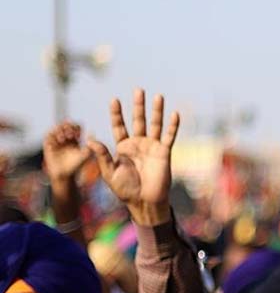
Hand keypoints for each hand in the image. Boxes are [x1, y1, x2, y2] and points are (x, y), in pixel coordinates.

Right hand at [43, 122, 90, 181]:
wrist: (65, 174)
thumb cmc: (77, 165)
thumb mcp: (86, 154)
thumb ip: (90, 145)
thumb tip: (92, 133)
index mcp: (74, 139)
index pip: (75, 127)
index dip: (76, 127)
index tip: (78, 135)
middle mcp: (65, 138)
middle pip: (65, 125)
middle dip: (68, 126)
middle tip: (71, 134)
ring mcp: (56, 141)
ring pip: (56, 128)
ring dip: (60, 130)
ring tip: (64, 139)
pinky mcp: (48, 145)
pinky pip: (48, 135)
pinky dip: (53, 135)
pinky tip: (59, 140)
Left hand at [88, 88, 179, 225]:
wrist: (145, 202)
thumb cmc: (125, 190)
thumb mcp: (109, 172)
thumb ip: (102, 156)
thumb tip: (90, 140)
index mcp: (123, 147)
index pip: (119, 126)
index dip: (116, 114)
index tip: (114, 100)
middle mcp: (138, 144)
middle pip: (138, 120)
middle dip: (138, 105)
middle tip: (138, 90)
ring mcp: (152, 147)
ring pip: (154, 125)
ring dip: (156, 111)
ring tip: (158, 96)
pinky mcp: (164, 153)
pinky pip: (169, 137)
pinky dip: (173, 126)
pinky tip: (175, 114)